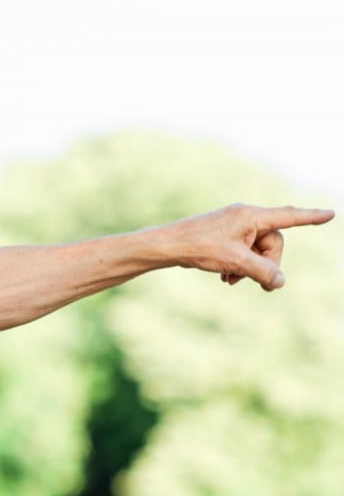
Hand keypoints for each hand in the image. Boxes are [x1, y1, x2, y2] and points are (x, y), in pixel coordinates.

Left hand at [166, 204, 333, 289]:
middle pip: (273, 243)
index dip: (311, 218)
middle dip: (265, 264)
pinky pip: (244, 251)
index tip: (331, 214)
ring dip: (249, 268)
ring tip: (231, 280)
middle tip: (251, 281)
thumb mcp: (235, 262)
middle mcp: (245, 216)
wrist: (167, 246)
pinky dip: (239, 266)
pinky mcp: (225, 235)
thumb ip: (263, 271)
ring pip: (258, 251)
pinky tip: (225, 277)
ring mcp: (234, 225)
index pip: (289, 217)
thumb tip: (280, 281)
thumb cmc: (199, 247)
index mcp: (251, 216)